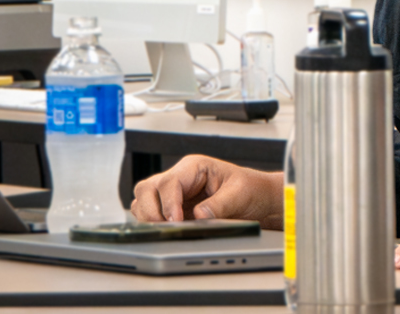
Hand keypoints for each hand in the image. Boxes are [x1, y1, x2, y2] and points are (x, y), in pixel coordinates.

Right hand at [130, 155, 283, 229]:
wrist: (256, 198)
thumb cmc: (250, 189)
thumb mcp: (240, 194)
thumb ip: (219, 204)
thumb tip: (199, 216)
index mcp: (195, 167)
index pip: (169, 182)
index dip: (168, 203)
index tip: (176, 221)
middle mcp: (180, 178)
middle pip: (147, 189)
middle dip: (151, 211)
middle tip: (166, 228)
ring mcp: (173, 194)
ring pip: (142, 201)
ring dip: (148, 217)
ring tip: (167, 230)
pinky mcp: (172, 209)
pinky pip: (149, 214)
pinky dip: (151, 223)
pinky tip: (167, 231)